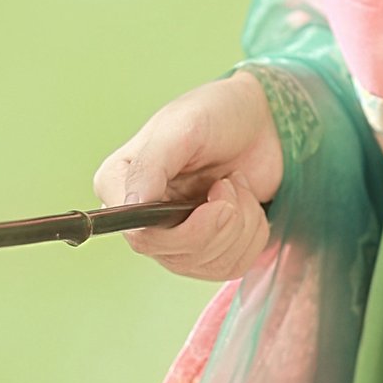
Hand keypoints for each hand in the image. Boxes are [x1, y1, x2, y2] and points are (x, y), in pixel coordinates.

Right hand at [95, 72, 282, 281]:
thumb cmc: (217, 114)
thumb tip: (131, 207)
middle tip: (231, 183)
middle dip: (221, 223)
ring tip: (237, 185)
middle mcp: (140, 217)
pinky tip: (247, 203)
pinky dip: (253, 236)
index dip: (184, 229)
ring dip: (241, 225)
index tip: (217, 197)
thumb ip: (152, 164)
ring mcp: (174, 238)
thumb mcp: (183, 127)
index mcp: (120, 184)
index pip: (138, 234)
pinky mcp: (207, 249)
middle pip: (177, 255)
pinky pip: (231, 268)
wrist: (262, 121)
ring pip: (208, 265)